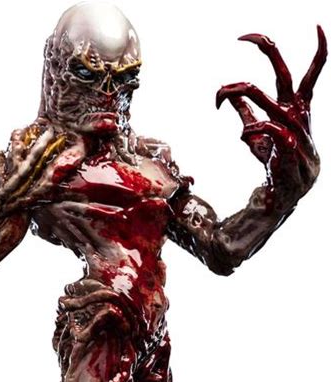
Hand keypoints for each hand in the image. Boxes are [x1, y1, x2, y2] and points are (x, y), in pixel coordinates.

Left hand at [216, 27, 326, 208]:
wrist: (283, 197)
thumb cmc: (276, 166)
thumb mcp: (257, 137)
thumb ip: (246, 113)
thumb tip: (230, 95)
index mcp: (295, 108)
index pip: (305, 74)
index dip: (303, 53)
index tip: (268, 37)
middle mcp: (298, 115)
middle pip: (286, 75)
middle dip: (268, 51)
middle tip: (244, 37)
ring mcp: (296, 131)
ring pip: (268, 98)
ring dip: (241, 91)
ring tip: (222, 93)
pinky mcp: (290, 148)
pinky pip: (271, 128)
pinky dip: (254, 126)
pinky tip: (246, 133)